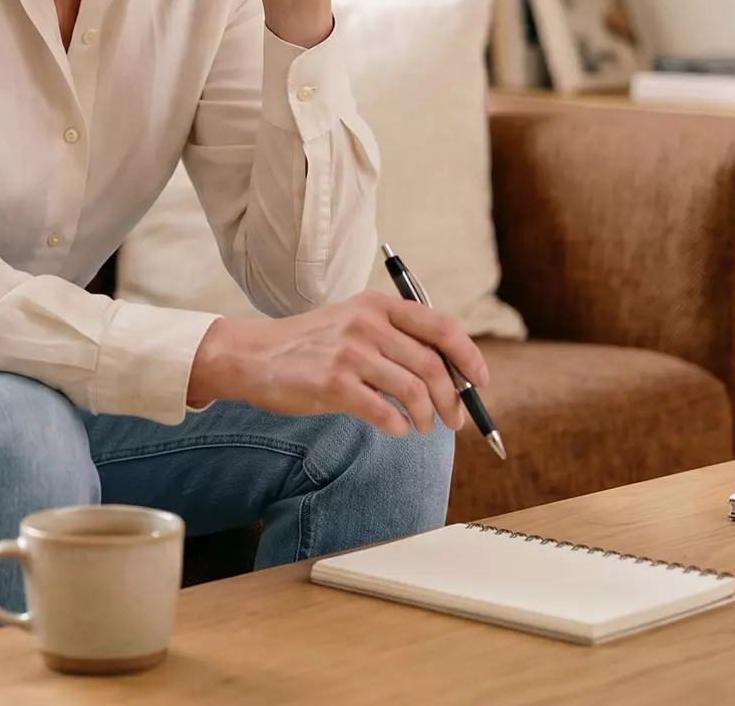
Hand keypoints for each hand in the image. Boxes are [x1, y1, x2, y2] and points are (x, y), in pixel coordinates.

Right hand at [185, 292, 492, 437]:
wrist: (254, 355)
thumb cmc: (311, 345)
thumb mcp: (354, 322)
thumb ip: (396, 338)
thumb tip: (449, 375)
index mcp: (378, 305)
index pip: (441, 326)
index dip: (468, 355)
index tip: (480, 381)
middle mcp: (367, 324)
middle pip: (432, 364)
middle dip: (452, 398)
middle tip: (454, 420)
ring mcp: (350, 354)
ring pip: (413, 391)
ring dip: (427, 417)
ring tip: (423, 428)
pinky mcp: (333, 385)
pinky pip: (385, 413)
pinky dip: (399, 427)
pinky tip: (396, 429)